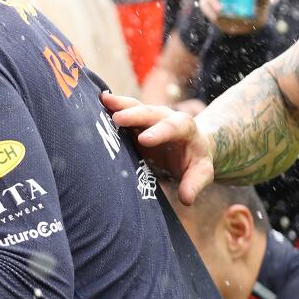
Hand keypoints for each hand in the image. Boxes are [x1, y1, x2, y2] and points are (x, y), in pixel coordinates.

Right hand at [101, 91, 216, 204]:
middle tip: (117, 118)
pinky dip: (111, 107)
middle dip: (134, 115)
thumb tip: (186, 199)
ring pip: (134, 107)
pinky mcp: (136, 119)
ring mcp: (149, 116)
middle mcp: (165, 116)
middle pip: (150, 112)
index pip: (172, 127)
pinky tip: (97, 101)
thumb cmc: (195, 161)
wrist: (190, 146)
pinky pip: (123, 110)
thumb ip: (194, 183)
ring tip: (103, 100)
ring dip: (119, 104)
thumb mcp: (201, 172)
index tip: (144, 139)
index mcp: (184, 127)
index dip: (159, 132)